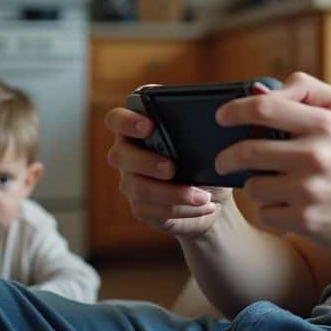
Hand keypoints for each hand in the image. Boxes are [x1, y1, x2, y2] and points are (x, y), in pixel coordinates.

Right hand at [103, 107, 232, 236]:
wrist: (214, 197)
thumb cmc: (206, 160)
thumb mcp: (207, 142)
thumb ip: (195, 129)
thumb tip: (202, 121)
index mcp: (139, 129)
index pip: (116, 119)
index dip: (127, 122)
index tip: (149, 126)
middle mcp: (129, 154)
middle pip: (119, 155)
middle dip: (146, 162)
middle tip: (172, 168)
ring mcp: (132, 182)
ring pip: (139, 187)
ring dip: (173, 193)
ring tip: (202, 196)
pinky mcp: (141, 207)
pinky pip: (152, 210)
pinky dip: (182, 208)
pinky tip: (204, 205)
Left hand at [214, 72, 330, 249]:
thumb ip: (306, 91)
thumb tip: (258, 90)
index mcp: (324, 124)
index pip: (263, 109)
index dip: (234, 111)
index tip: (222, 118)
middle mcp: (315, 156)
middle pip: (246, 151)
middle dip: (228, 156)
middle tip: (226, 160)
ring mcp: (308, 191)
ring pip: (252, 186)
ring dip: (256, 185)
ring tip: (274, 185)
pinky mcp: (306, 221)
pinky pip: (264, 214)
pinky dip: (270, 211)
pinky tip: (288, 206)